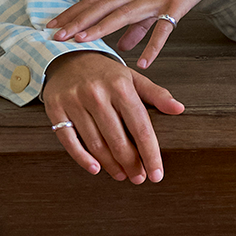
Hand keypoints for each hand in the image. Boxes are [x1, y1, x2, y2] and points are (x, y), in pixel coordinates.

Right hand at [43, 50, 184, 182]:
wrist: (68, 57)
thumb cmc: (105, 73)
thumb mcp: (132, 78)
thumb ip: (156, 94)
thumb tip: (179, 109)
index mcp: (121, 86)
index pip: (140, 127)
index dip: (150, 153)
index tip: (157, 174)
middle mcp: (97, 94)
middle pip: (117, 139)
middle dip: (131, 163)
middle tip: (138, 178)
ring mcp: (75, 101)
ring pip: (95, 143)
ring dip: (110, 164)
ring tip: (122, 175)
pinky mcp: (56, 109)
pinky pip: (69, 141)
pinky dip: (83, 158)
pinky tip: (96, 169)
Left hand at [46, 0, 235, 69]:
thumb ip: (139, 26)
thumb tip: (122, 46)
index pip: (96, 1)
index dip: (73, 14)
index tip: (51, 25)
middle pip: (101, 6)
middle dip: (76, 22)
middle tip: (52, 36)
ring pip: (123, 13)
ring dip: (100, 28)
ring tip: (79, 42)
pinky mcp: (179, 3)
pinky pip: (164, 26)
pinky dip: (153, 45)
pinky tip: (142, 62)